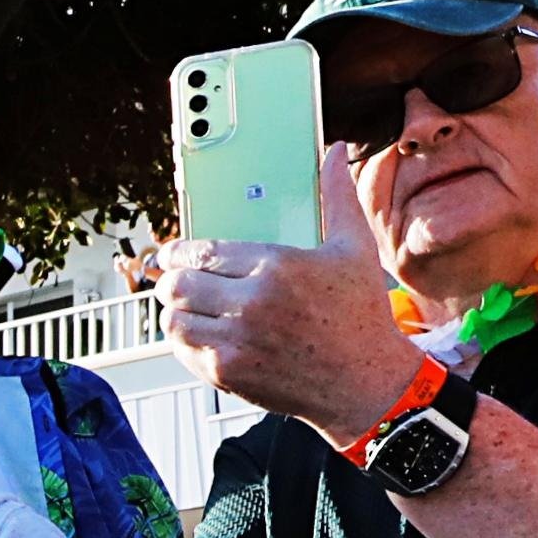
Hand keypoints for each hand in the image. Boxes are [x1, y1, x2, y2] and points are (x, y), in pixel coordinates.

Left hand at [158, 162, 424, 445]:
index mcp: (276, 266)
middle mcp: (252, 303)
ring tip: (187, 309)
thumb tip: (333, 153)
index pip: (201, 252)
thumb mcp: (354, 248)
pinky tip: (201, 335)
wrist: (367, 384)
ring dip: (175, 313)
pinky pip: (184, 353)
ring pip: (174, 321)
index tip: (173, 256)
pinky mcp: (229, 374)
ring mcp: (237, 341)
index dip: (178, 254)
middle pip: (177, 286)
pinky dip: (185, 344)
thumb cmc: (361, 318)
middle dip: (170, 282)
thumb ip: (336, 197)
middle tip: (175, 282)